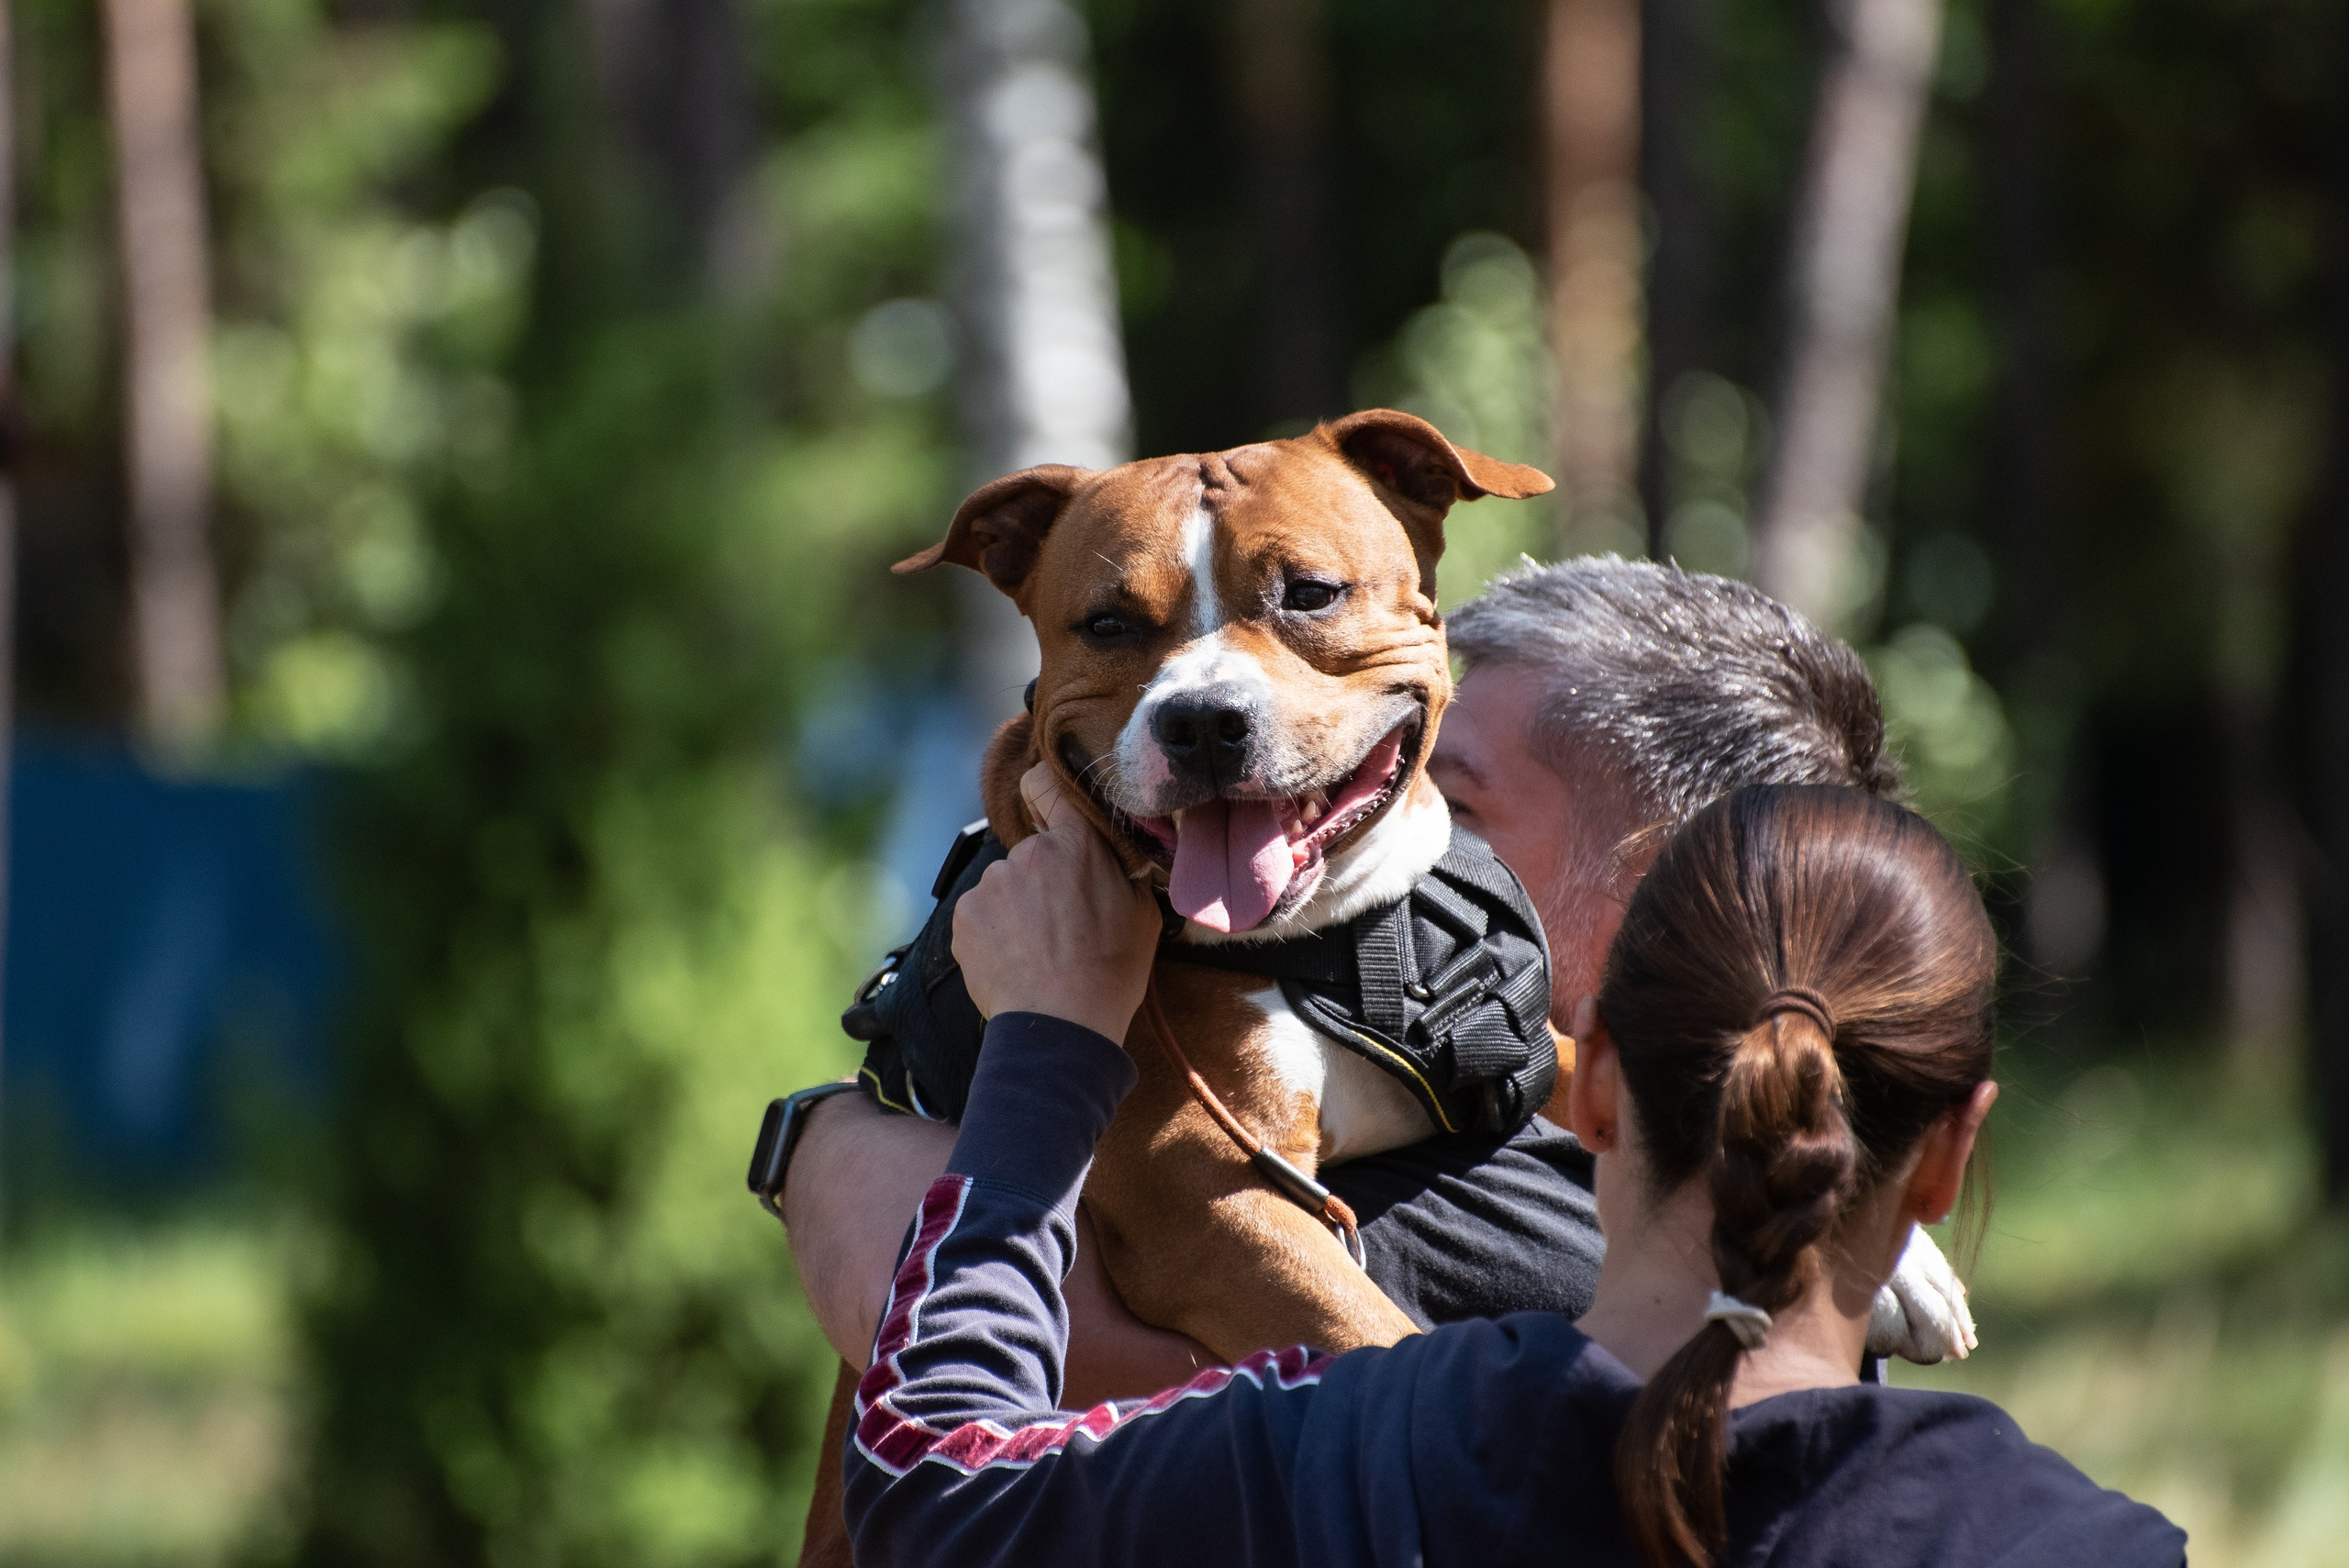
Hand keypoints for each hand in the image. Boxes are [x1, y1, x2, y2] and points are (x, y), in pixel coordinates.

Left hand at [951, 764, 1161, 1043]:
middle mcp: (1029, 853)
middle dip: (1042, 880)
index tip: (1043, 807)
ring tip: (1037, 950)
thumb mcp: (1142, 913)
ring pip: (1003, 887)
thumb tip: (1118, 856)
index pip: (1046, 785)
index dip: (1043, 793)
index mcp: (1077, 844)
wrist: (1060, 1025)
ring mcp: (992, 884)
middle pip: (1030, 854)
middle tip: (1060, 923)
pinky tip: (1014, 961)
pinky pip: (980, 915)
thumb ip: (1124, 870)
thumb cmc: (1110, 973)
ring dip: (1016, 909)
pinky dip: (992, 933)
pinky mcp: (965, 915)